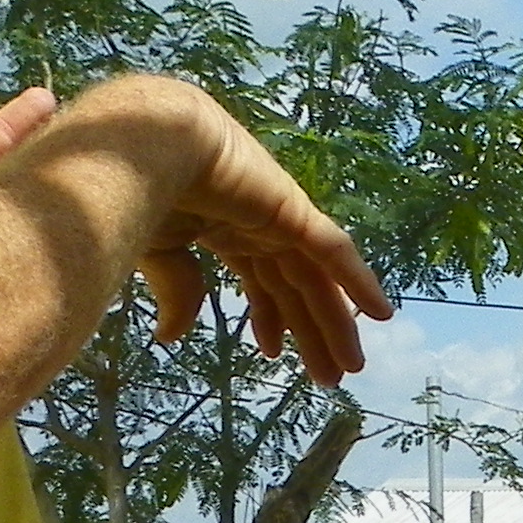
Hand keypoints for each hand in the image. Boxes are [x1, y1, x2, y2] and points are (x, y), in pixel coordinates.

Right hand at [142, 85, 392, 382]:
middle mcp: (259, 225)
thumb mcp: (161, 253)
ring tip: (351, 366)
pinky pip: (335, 251)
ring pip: (317, 279)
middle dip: (313, 330)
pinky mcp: (294, 211)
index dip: (271, 318)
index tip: (273, 354)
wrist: (149, 147)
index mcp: (225, 231)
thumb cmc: (141, 193)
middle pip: (296, 286)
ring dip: (337, 323)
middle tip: (330, 375)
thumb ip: (179, 292)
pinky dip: (359, 281)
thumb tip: (172, 337)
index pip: (259, 280)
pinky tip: (381, 313)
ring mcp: (280, 216)